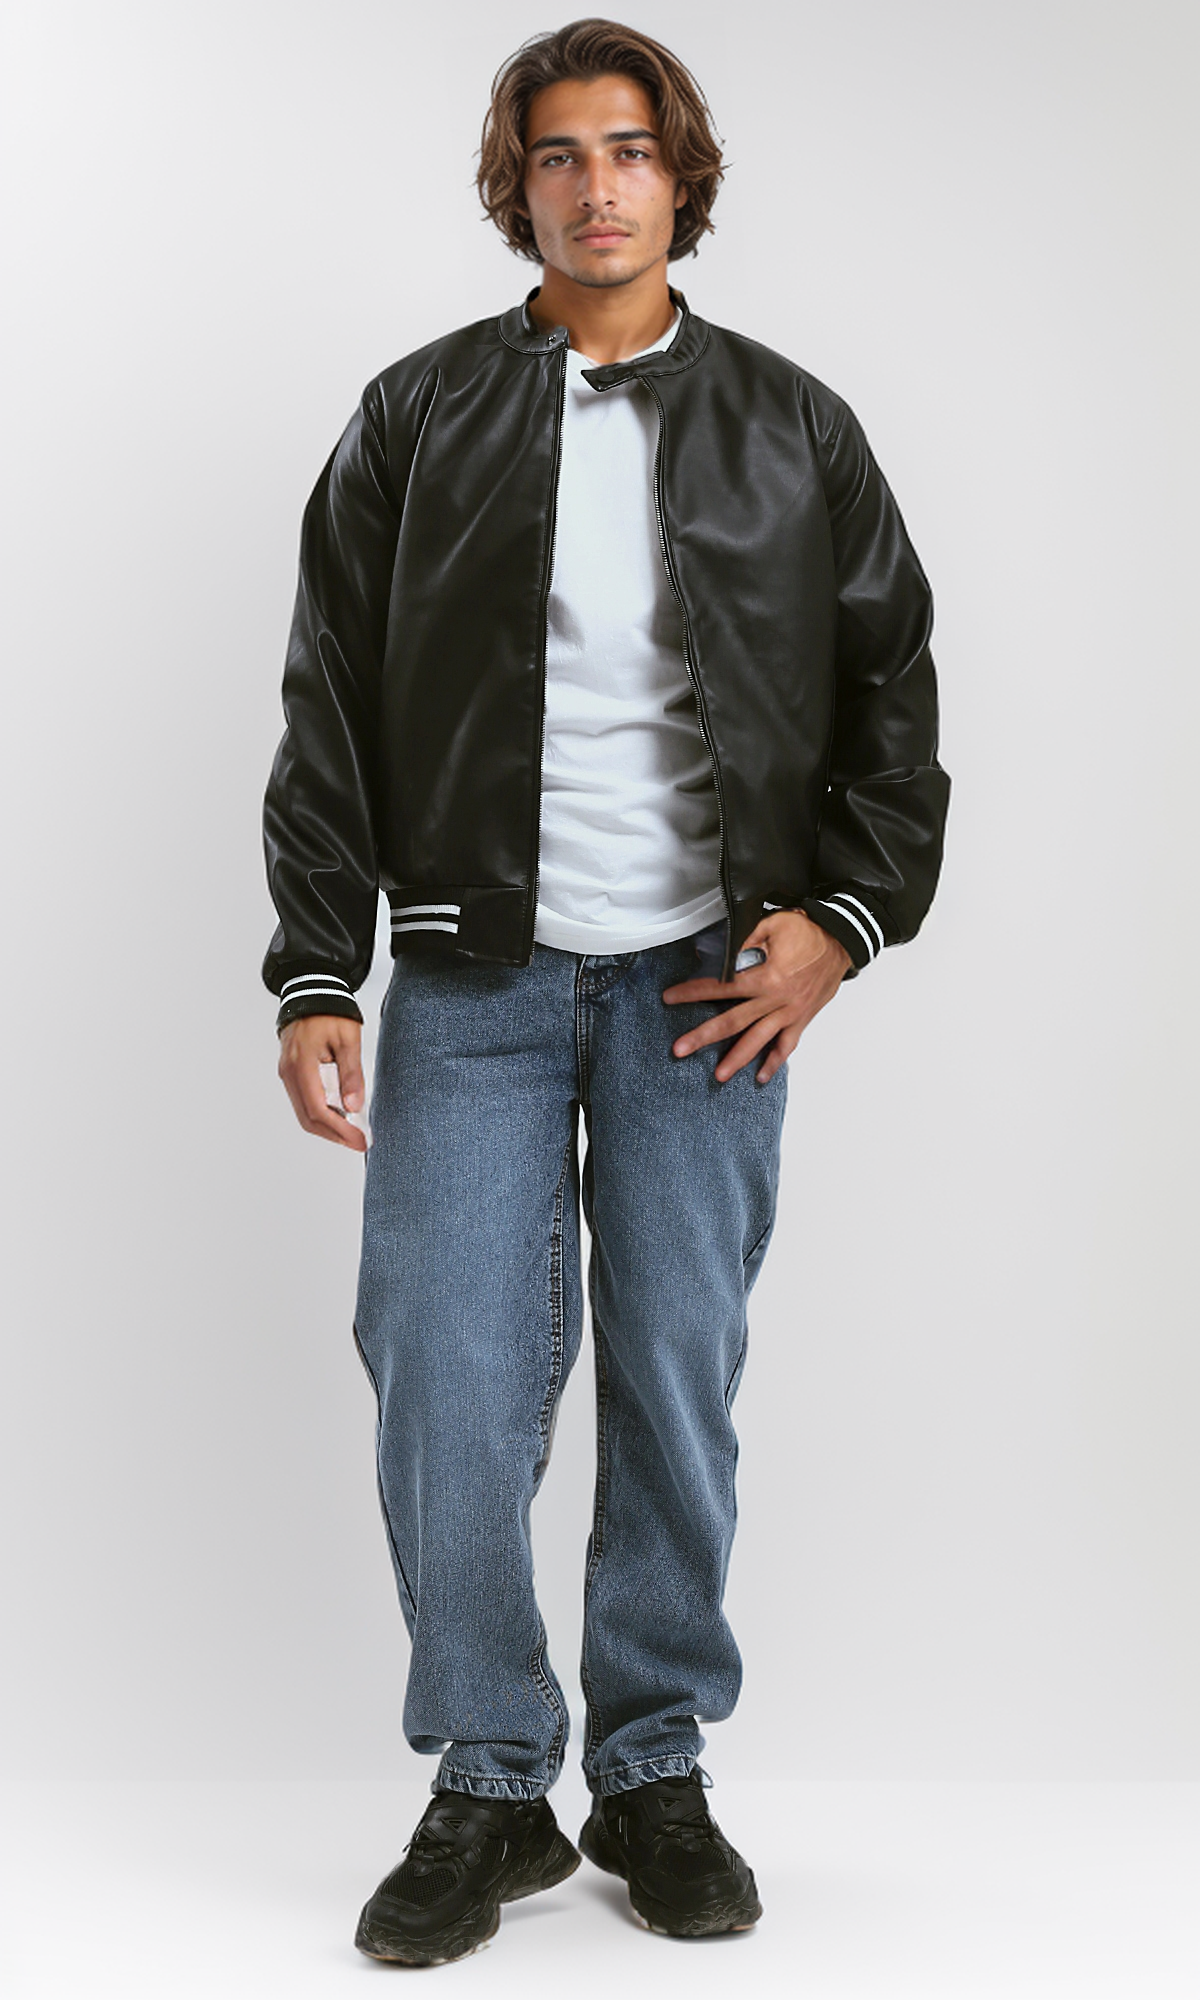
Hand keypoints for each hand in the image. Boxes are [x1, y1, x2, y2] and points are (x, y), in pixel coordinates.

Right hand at [277, 1014, 367, 1151]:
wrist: (312, 990)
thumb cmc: (330, 1011)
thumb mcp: (348, 1041)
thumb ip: (351, 1074)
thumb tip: (354, 1107)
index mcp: (302, 1065)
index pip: (319, 1110)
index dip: (340, 1130)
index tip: (360, 1140)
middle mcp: (290, 1072)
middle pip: (308, 1117)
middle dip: (334, 1134)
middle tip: (358, 1142)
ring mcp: (287, 1073)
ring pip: (304, 1112)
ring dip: (327, 1126)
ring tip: (352, 1132)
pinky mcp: (291, 1071)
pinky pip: (303, 1100)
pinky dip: (321, 1113)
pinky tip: (340, 1115)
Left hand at [663, 910, 851, 1083]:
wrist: (841, 941)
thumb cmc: (808, 931)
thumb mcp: (773, 924)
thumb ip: (744, 939)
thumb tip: (716, 952)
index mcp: (766, 976)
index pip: (722, 986)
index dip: (694, 991)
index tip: (670, 998)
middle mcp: (776, 999)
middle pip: (734, 1021)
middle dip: (704, 1036)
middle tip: (680, 1049)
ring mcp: (789, 1013)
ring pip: (758, 1040)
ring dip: (737, 1059)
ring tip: (718, 1075)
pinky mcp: (801, 1019)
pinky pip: (787, 1046)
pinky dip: (775, 1062)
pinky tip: (760, 1076)